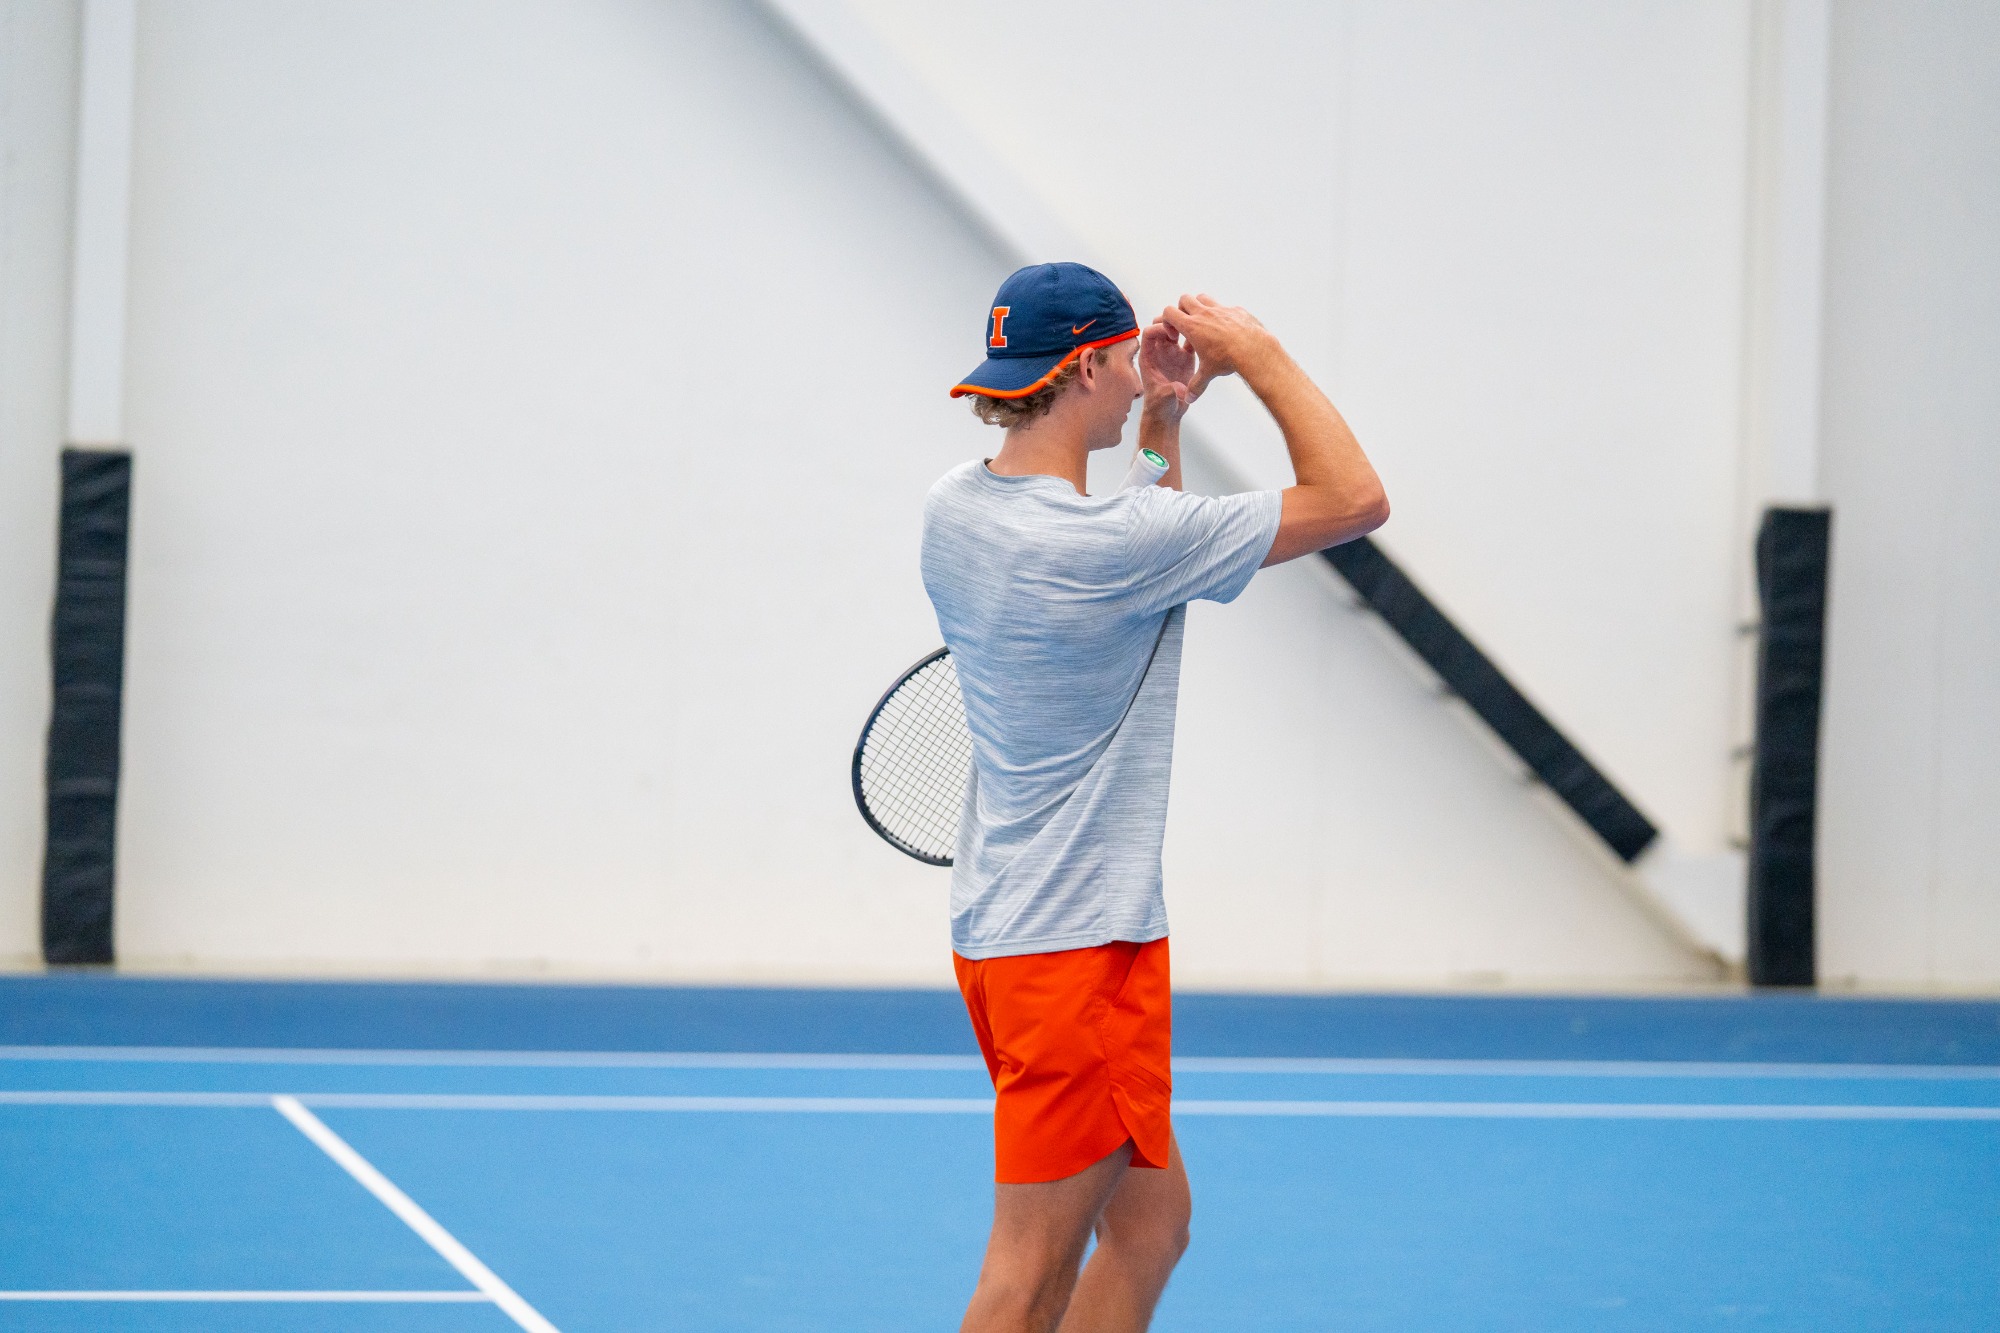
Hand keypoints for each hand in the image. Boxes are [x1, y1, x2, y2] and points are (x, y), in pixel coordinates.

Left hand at [1139, 320, 1200, 421]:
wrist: (1168, 413)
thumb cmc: (1159, 406)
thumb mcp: (1163, 398)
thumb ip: (1169, 391)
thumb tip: (1180, 390)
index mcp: (1149, 357)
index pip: (1149, 333)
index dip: (1159, 329)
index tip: (1171, 334)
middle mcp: (1160, 352)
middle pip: (1161, 325)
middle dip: (1171, 323)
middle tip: (1183, 330)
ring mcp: (1173, 353)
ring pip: (1176, 330)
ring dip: (1184, 326)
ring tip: (1195, 330)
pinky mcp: (1185, 357)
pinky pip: (1189, 341)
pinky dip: (1195, 336)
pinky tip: (1203, 339)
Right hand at [1155, 293, 1275, 387]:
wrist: (1253, 349)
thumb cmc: (1228, 359)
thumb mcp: (1208, 373)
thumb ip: (1196, 386)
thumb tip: (1188, 399)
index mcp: (1192, 326)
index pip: (1169, 312)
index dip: (1167, 321)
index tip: (1175, 334)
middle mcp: (1204, 313)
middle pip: (1184, 299)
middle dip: (1182, 310)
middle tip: (1188, 326)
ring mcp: (1220, 309)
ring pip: (1203, 297)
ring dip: (1201, 306)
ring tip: (1206, 324)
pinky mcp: (1236, 309)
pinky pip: (1224, 306)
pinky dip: (1222, 314)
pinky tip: (1227, 330)